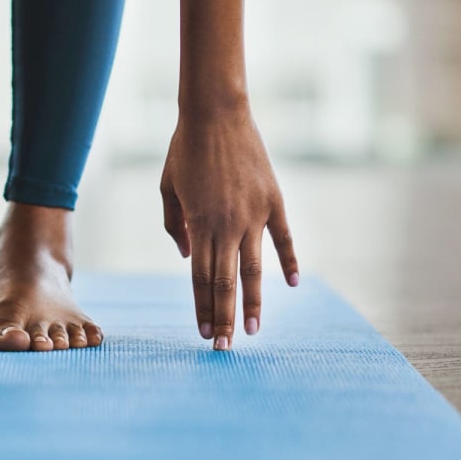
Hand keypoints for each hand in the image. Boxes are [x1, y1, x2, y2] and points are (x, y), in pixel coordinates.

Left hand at [160, 105, 298, 349]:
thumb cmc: (186, 149)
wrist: (216, 112)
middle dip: (223, 318)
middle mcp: (228, 225)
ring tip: (252, 330)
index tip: (202, 333)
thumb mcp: (168, 188)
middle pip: (225, 283)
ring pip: (254, 269)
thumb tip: (186, 257)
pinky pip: (284, 239)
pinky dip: (289, 262)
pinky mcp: (274, 200)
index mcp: (199, 224)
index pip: (200, 278)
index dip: (202, 308)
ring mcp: (254, 214)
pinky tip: (292, 285)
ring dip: (252, 302)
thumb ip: (175, 225)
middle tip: (224, 347)